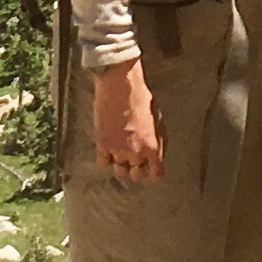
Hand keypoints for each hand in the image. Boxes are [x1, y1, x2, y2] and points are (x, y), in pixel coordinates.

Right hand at [90, 58, 164, 181]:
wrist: (120, 86)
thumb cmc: (141, 98)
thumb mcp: (159, 120)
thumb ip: (158, 141)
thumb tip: (156, 152)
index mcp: (153, 148)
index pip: (156, 174)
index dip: (153, 172)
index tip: (150, 170)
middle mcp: (136, 153)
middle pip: (136, 175)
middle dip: (137, 169)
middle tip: (135, 160)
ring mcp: (118, 150)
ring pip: (120, 171)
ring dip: (121, 164)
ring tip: (120, 153)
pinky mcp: (102, 145)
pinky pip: (103, 162)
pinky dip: (106, 158)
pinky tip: (108, 149)